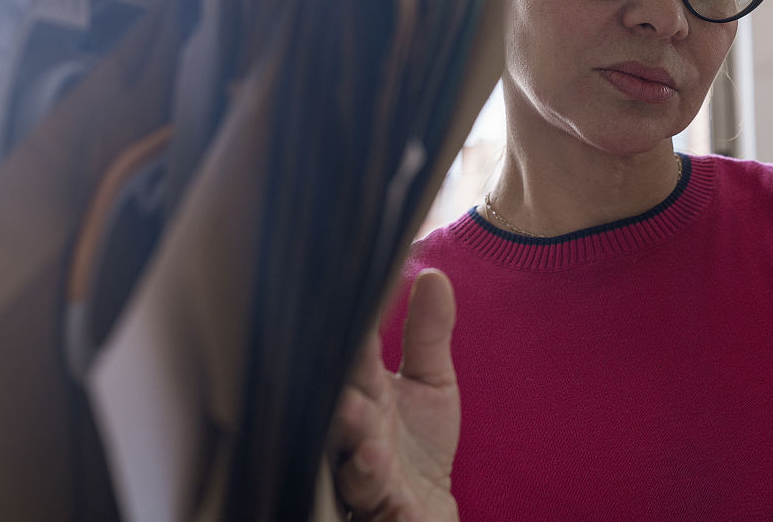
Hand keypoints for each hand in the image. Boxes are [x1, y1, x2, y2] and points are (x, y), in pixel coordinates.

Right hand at [329, 269, 459, 521]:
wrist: (422, 509)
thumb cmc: (418, 445)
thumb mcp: (431, 383)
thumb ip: (429, 333)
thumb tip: (435, 275)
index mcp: (362, 392)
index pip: (352, 355)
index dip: (351, 331)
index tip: (347, 296)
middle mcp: (352, 430)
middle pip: (337, 405)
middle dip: (339, 387)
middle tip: (339, 370)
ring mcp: (359, 469)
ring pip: (344, 454)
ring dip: (351, 439)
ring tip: (359, 422)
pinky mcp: (377, 504)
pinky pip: (370, 495)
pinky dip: (369, 477)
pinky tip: (374, 458)